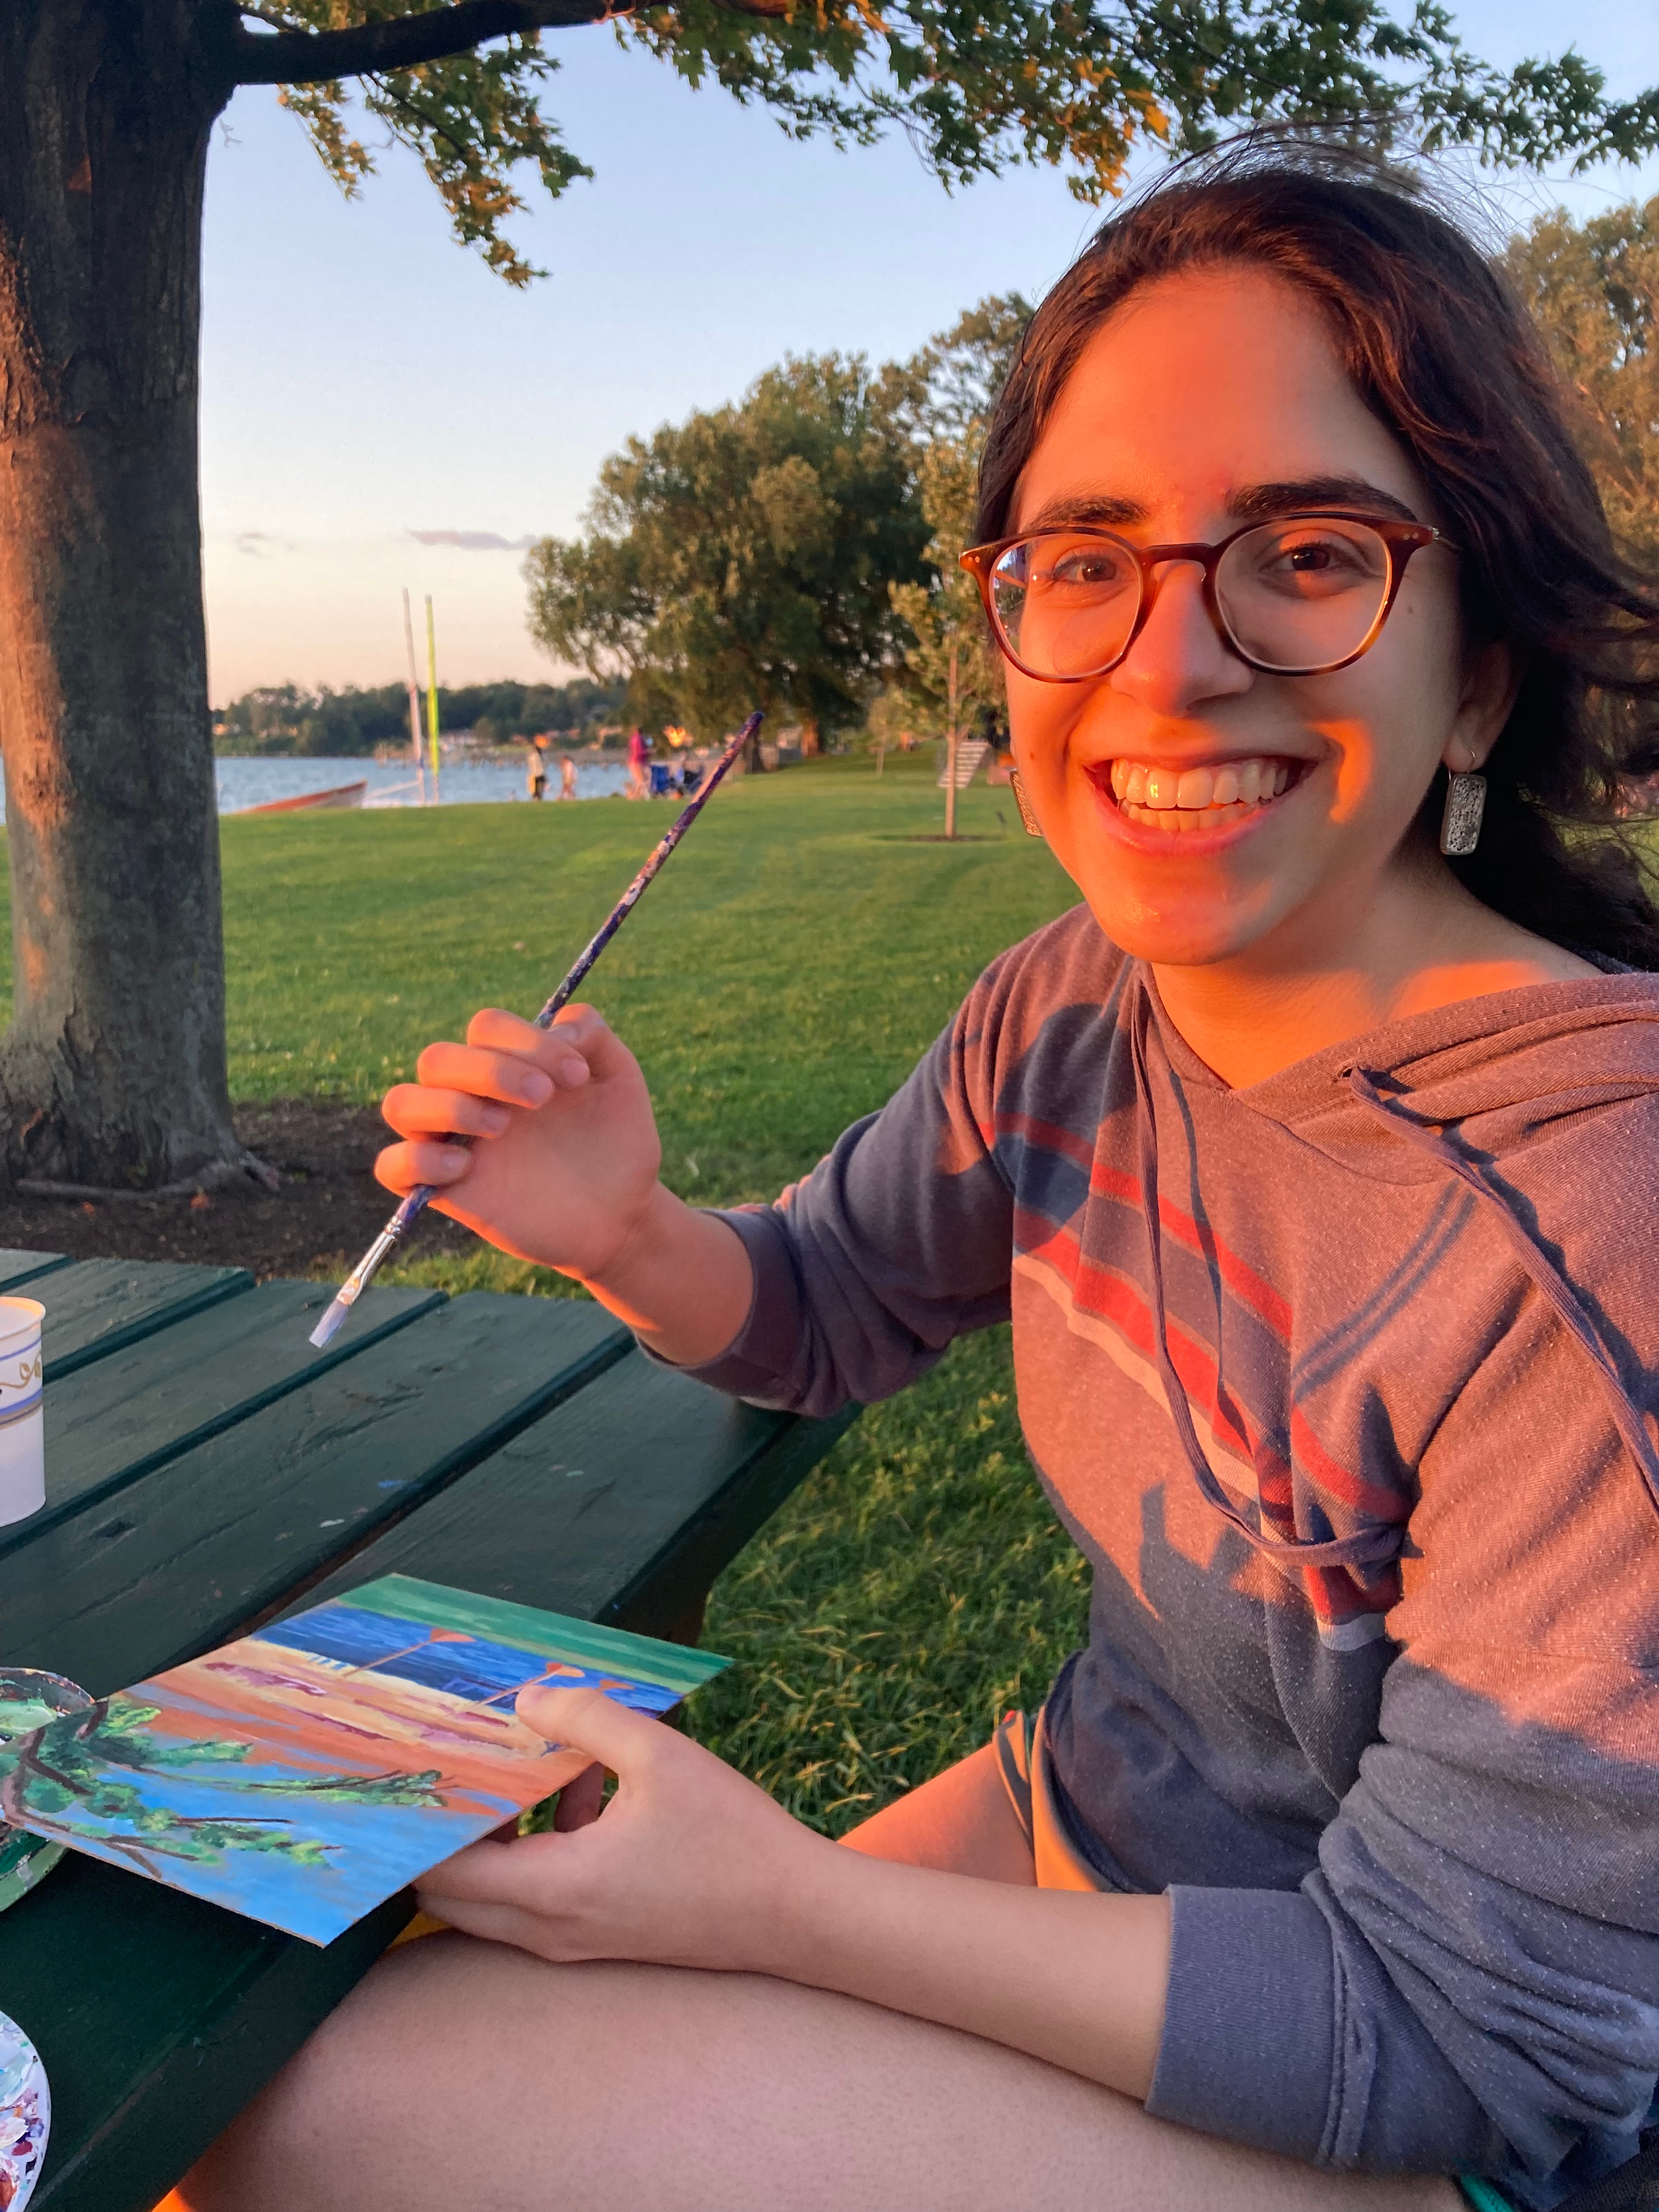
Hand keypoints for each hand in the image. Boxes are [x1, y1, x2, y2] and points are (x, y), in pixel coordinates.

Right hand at [376, 1006, 661, 1279]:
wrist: (622, 1213)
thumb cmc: (616, 1143)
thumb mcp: (620, 1079)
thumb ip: (592, 1033)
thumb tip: (554, 1025)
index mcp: (509, 1064)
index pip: (487, 1027)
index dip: (528, 1041)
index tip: (578, 1077)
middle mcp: (473, 1096)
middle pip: (437, 1058)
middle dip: (490, 1070)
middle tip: (543, 1099)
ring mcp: (455, 1141)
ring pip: (400, 1103)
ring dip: (447, 1106)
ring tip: (501, 1127)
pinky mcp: (448, 1190)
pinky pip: (392, 1167)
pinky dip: (417, 1159)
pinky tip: (465, 1166)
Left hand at [415, 1687, 829, 1973]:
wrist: (797, 1913)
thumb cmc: (731, 1836)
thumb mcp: (660, 1756)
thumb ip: (587, 1720)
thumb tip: (526, 1701)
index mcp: (555, 1889)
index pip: (439, 1876)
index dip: (417, 1829)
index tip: (417, 1775)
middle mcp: (550, 1930)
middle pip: (450, 1897)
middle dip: (447, 1834)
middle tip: (466, 1770)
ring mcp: (574, 1942)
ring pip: (494, 1897)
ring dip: (500, 1838)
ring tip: (545, 1771)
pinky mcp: (599, 1940)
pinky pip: (535, 1900)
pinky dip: (538, 1851)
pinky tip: (592, 1795)